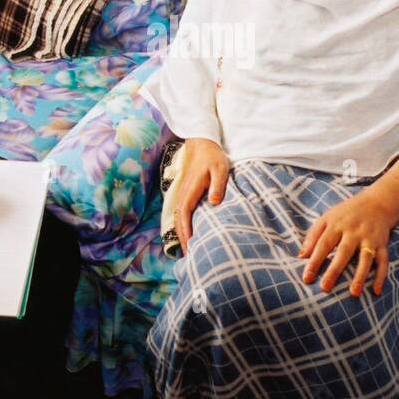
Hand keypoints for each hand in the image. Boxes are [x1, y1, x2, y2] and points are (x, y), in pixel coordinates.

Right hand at [174, 138, 228, 254]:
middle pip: (178, 220)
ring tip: (187, 248)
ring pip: (178, 217)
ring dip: (181, 232)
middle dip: (182, 237)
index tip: (190, 246)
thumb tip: (214, 202)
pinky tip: (187, 232)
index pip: (184, 215)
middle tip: (188, 255)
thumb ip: (218, 185)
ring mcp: (183, 193)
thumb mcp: (220, 168)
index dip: (186, 231)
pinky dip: (182, 224)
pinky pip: (181, 212)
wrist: (202, 143)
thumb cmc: (213, 156)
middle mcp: (183, 193)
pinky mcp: (186, 193)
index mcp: (191, 190)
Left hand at [298, 191, 391, 297]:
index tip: (306, 278)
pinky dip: (381, 276)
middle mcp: (354, 232)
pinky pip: (383, 261)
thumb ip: (313, 236)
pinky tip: (376, 291)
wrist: (377, 203)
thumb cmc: (346, 214)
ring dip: (360, 276)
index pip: (324, 244)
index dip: (314, 261)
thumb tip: (301, 256)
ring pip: (366, 258)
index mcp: (337, 225)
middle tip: (325, 288)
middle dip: (334, 270)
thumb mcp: (327, 218)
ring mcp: (370, 238)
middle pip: (343, 252)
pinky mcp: (383, 244)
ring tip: (354, 293)